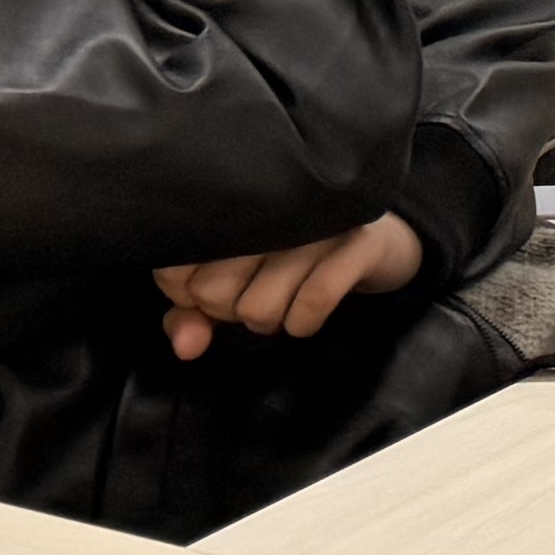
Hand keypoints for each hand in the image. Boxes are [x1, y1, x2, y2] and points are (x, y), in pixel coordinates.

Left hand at [154, 212, 420, 359]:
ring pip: (258, 308)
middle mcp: (272, 207)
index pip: (174, 271)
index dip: (188, 296)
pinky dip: (304, 323)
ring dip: (273, 321)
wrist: (380, 240)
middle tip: (257, 292)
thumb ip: (193, 314)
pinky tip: (309, 313)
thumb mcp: (234, 283)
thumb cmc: (290, 259)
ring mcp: (318, 223)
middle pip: (213, 294)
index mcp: (233, 206)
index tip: (214, 286)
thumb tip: (186, 349)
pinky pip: (311, 304)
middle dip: (231, 312)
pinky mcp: (360, 242)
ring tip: (287, 300)